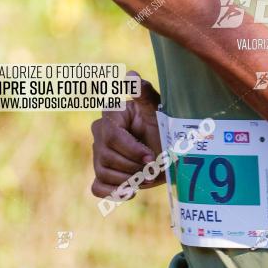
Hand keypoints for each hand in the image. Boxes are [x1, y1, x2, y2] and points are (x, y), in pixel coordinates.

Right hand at [91, 72, 162, 198]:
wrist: (169, 149)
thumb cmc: (162, 124)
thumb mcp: (157, 109)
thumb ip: (144, 93)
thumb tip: (131, 76)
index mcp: (111, 114)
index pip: (112, 137)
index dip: (131, 149)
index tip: (150, 156)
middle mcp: (100, 133)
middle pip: (106, 157)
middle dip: (132, 165)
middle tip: (151, 166)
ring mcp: (98, 154)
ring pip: (103, 173)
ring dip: (128, 179)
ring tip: (145, 176)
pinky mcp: (101, 174)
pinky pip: (98, 187)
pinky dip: (113, 192)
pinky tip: (131, 191)